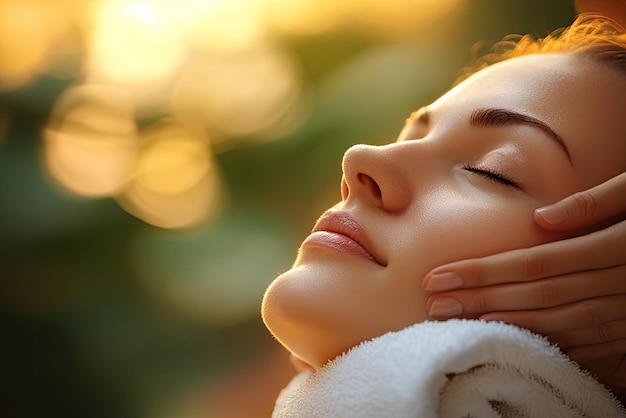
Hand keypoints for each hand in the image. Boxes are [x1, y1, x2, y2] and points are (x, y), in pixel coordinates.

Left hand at [422, 172, 625, 394]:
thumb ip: (598, 202)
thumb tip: (543, 218)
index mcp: (617, 245)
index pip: (535, 263)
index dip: (484, 271)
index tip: (439, 275)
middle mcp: (620, 282)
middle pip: (537, 296)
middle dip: (480, 301)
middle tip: (432, 304)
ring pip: (558, 323)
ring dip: (505, 325)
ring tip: (457, 323)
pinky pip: (591, 343)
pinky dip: (550, 343)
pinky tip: (514, 341)